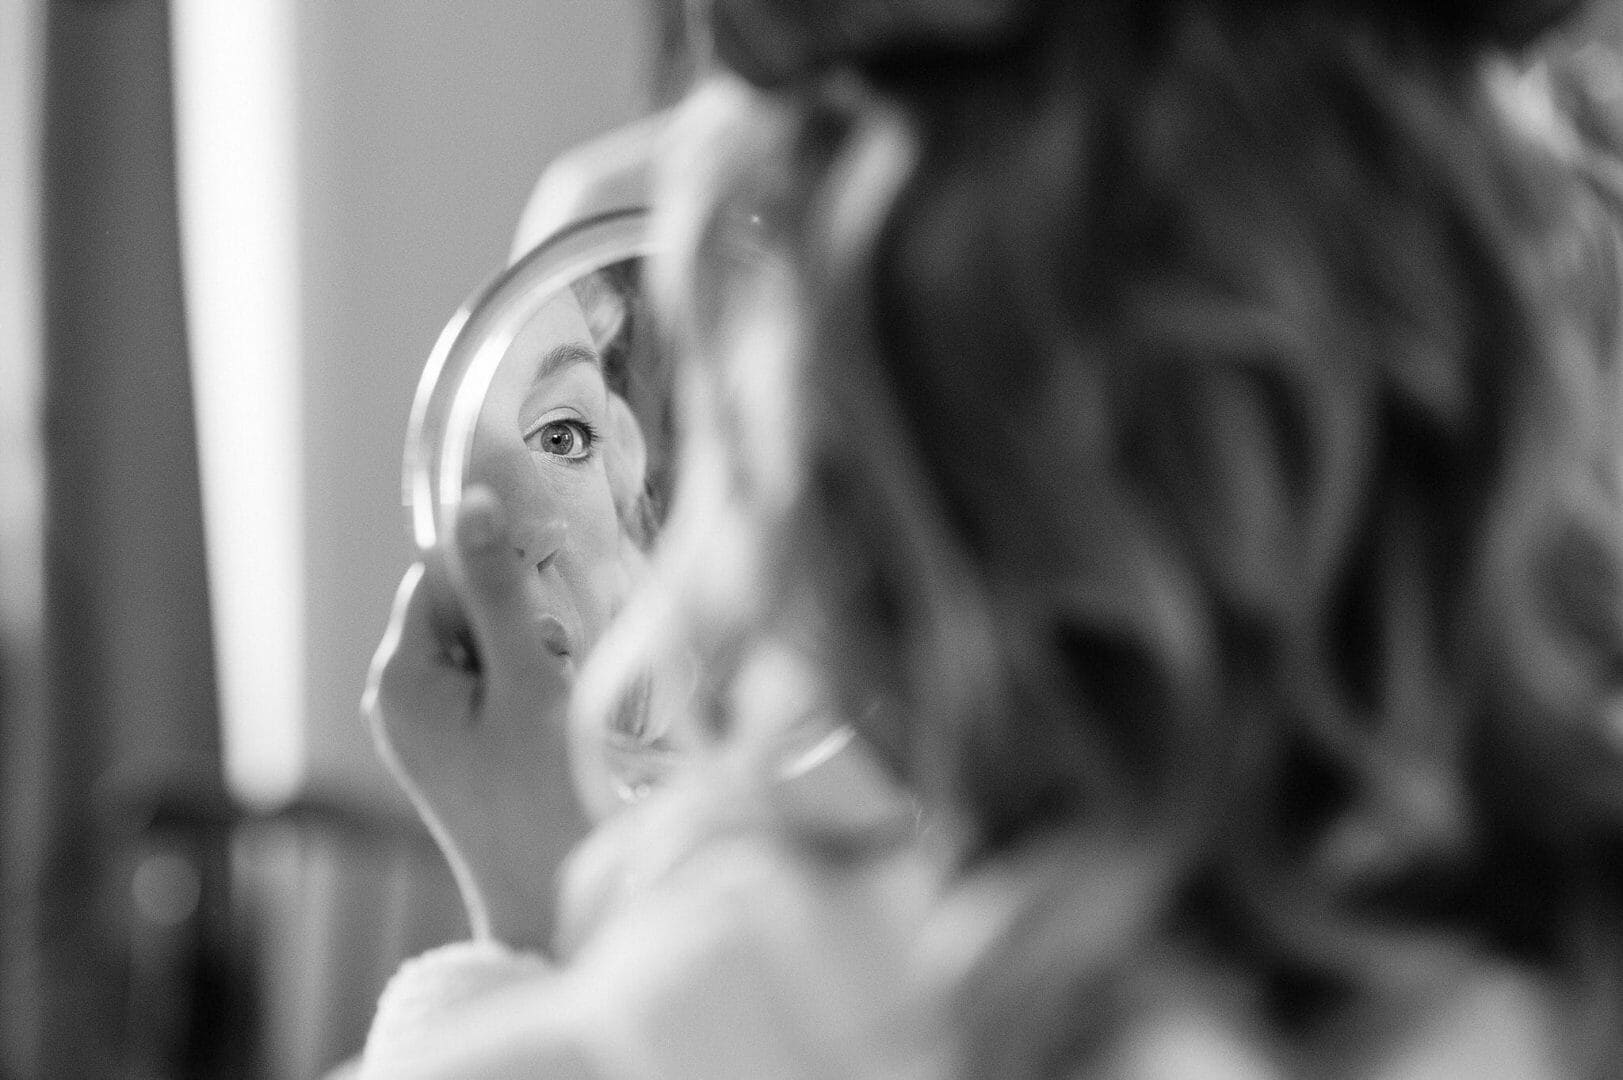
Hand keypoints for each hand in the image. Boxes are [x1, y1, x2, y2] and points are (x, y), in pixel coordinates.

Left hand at [364, 486, 589, 954]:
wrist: (547, 900)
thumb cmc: (541, 797)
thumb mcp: (527, 682)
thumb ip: (500, 592)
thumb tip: (474, 500)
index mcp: (400, 676)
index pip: (440, 574)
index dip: (500, 573)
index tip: (554, 600)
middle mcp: (398, 697)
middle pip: (460, 607)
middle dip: (518, 618)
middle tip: (559, 664)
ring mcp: (423, 728)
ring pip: (481, 645)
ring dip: (529, 654)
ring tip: (556, 702)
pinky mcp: (451, 750)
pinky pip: (487, 685)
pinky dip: (526, 687)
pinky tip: (551, 722)